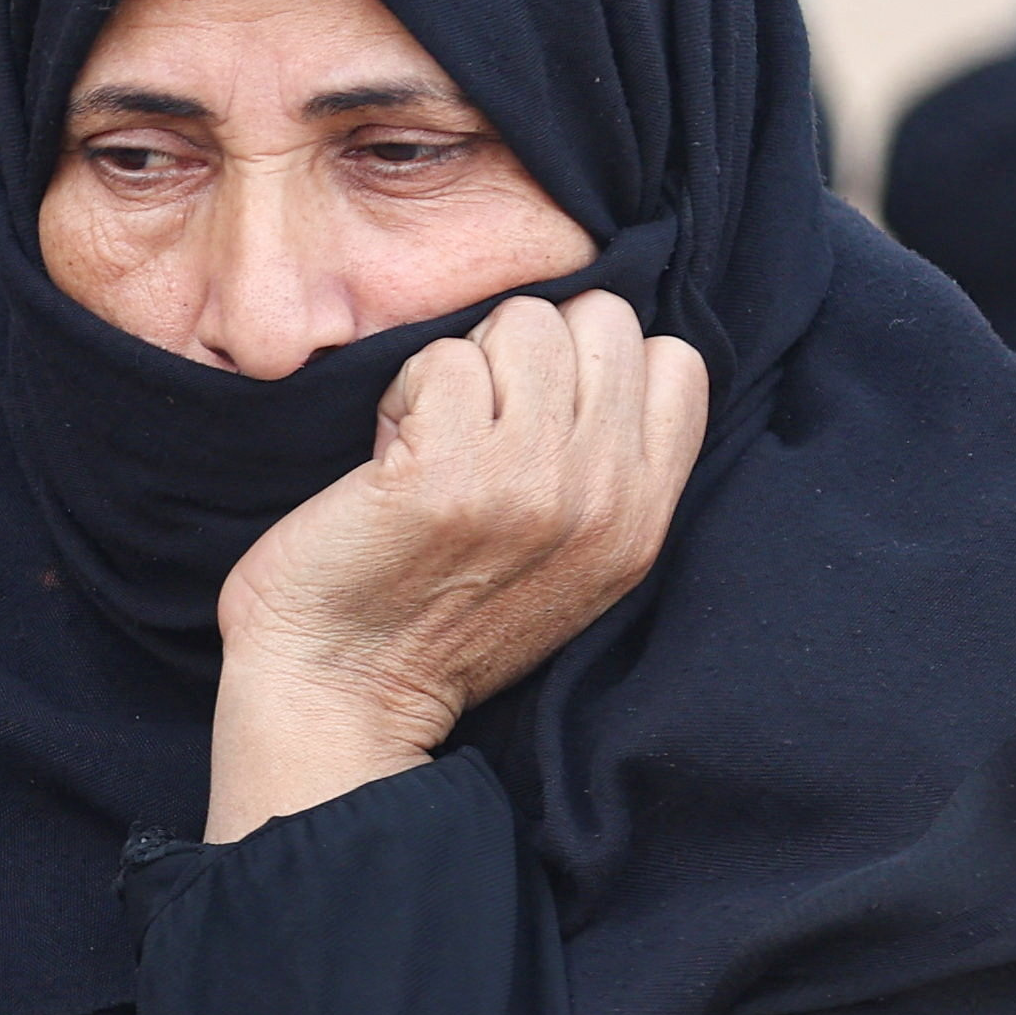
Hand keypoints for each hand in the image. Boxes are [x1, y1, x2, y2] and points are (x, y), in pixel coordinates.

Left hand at [205, 289, 704, 838]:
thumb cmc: (435, 615)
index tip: (532, 412)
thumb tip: (603, 354)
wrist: (342, 694)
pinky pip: (442, 357)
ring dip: (462, 363)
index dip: (592, 359)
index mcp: (643, 513)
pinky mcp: (446, 474)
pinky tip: (389, 454)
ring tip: (431, 436)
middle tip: (473, 420)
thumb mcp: (569, 557)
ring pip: (524, 323)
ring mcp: (529, 481)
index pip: (674, 360)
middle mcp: (603, 494)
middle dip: (524, 347)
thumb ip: (605, 466)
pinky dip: (403, 390)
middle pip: (601, 319)